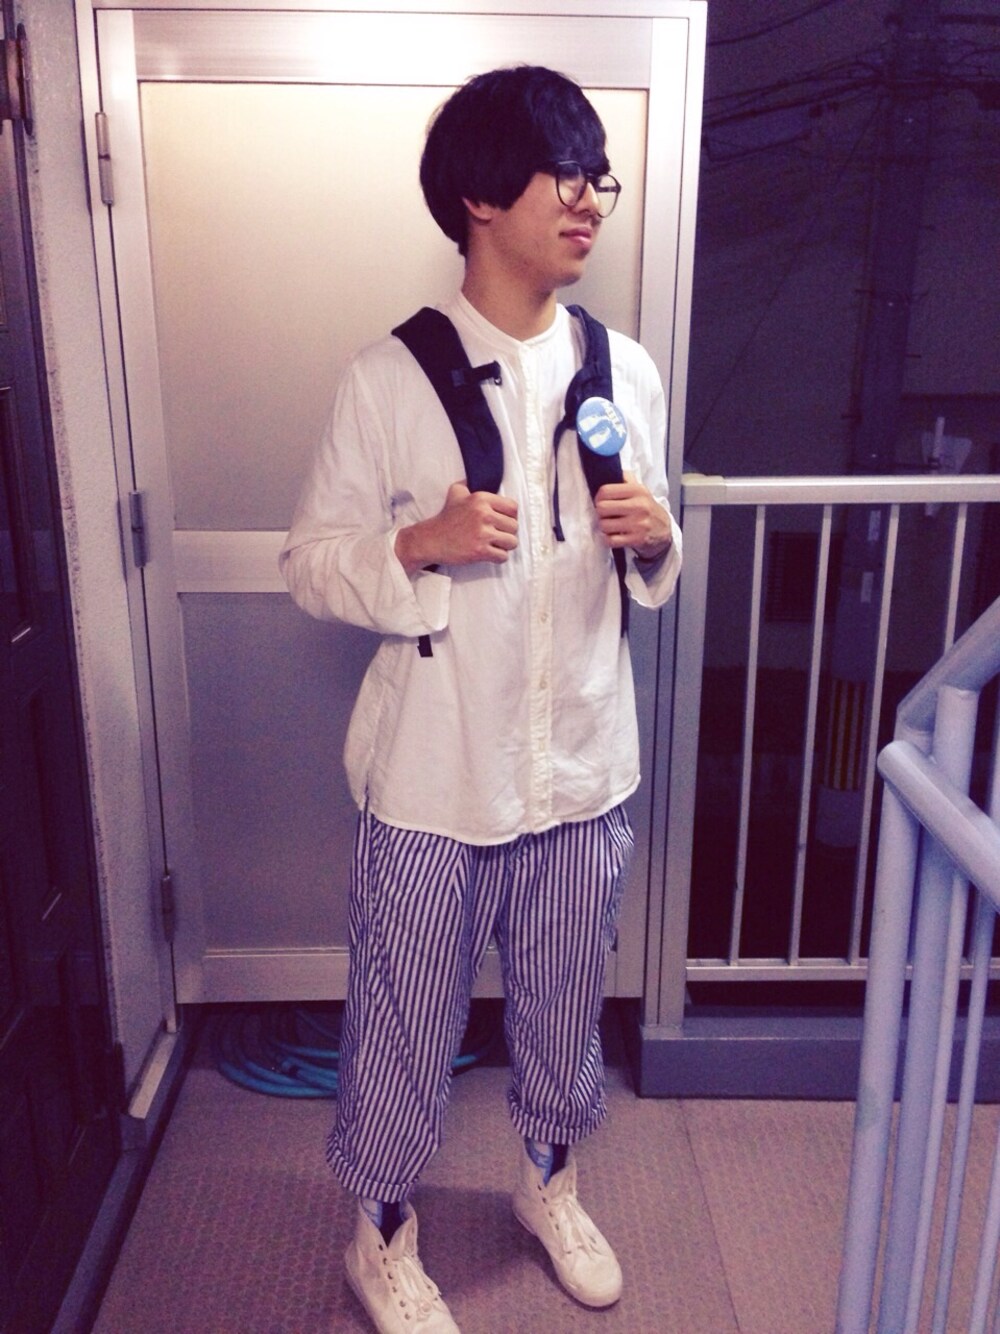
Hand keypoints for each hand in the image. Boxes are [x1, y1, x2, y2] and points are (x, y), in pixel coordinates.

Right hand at [395, 481, 518, 574]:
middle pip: (514, 526)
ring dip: (505, 545)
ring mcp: (482, 534)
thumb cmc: (446, 517)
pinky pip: (503, 556)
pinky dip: (498, 557)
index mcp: (481, 499)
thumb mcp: (456, 492)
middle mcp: (483, 514)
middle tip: (498, 535)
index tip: (503, 521)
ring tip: (495, 544)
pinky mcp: (480, 551)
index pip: (513, 507)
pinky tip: (490, 553)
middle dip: (508, 532)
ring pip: (511, 542)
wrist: (431, 539)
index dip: (511, 516)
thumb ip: (469, 483)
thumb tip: (477, 475)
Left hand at [594, 472, 672, 560]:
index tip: (600, 500)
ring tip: (610, 524)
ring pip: (604, 525)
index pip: (606, 491)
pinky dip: (608, 539)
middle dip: (600, 512)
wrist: (664, 529)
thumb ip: (626, 479)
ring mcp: (638, 524)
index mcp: (637, 491)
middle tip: (605, 514)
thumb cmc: (647, 508)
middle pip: (602, 508)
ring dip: (604, 526)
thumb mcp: (641, 490)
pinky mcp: (636, 539)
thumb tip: (611, 466)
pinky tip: (613, 535)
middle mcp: (638, 506)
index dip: (598, 497)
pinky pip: (610, 540)